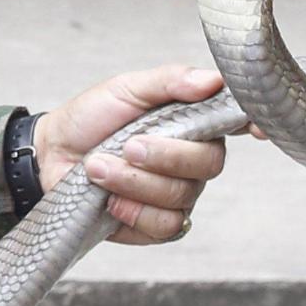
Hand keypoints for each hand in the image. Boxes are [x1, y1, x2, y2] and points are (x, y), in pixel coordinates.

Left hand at [31, 65, 232, 241]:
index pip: (236, 124)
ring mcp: (178, 194)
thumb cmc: (91, 118)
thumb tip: (212, 79)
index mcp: (193, 123)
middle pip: (208, 165)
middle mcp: (193, 160)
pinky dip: (132, 211)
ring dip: (133, 182)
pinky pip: (165, 225)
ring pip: (181, 197)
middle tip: (127, 146)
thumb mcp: (125, 88)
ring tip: (99, 167)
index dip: (252, 125)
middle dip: (163, 156)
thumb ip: (168, 82)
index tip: (254, 129)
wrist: (51, 155)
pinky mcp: (156, 225)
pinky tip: (110, 200)